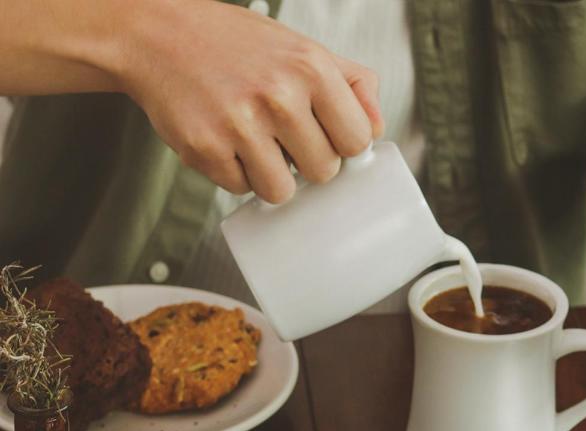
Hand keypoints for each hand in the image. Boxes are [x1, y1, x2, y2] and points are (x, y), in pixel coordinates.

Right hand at [119, 0, 383, 201]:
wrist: (158, 35)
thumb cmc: (235, 46)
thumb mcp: (302, 48)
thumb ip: (352, 84)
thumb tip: (378, 129)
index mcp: (311, 68)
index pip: (357, 141)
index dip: (341, 144)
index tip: (323, 135)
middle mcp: (279, 95)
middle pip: (324, 173)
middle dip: (306, 163)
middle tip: (282, 137)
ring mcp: (240, 125)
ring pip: (282, 192)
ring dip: (271, 176)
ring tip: (254, 142)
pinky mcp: (206, 150)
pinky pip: (240, 190)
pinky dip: (235, 173)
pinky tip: (224, 140)